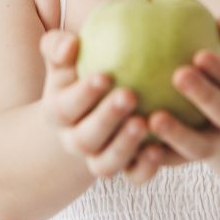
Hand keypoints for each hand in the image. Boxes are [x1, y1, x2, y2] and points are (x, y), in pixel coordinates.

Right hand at [38, 29, 164, 184]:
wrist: (94, 109)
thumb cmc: (81, 71)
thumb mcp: (65, 56)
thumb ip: (60, 47)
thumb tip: (71, 43)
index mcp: (58, 113)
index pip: (65, 107)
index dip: (82, 95)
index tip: (105, 76)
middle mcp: (75, 141)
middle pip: (85, 138)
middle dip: (106, 118)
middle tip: (129, 96)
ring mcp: (99, 159)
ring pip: (106, 164)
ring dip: (124, 146)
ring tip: (144, 123)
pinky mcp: (125, 170)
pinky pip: (134, 176)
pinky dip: (145, 168)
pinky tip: (161, 149)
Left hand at [145, 11, 219, 166]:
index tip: (199, 54)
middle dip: (206, 96)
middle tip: (178, 75)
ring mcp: (216, 145)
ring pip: (202, 147)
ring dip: (179, 135)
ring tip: (153, 119)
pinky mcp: (189, 160)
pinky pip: (174, 162)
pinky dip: (156, 157)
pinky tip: (134, 142)